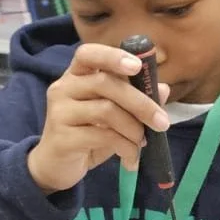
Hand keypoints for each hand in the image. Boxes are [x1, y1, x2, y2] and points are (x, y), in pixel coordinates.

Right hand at [26, 42, 171, 193]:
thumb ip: (136, 99)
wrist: (58, 166)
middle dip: (140, 103)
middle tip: (162, 123)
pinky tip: (130, 158)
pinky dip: (125, 147)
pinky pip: (102, 136)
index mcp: (76, 76)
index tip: (137, 66)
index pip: (87, 54)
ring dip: (133, 129)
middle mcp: (63, 88)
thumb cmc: (87, 134)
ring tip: (142, 144)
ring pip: (106, 110)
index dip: (112, 56)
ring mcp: (59, 112)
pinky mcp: (61, 137)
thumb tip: (162, 89)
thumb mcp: (114, 115)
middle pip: (105, 83)